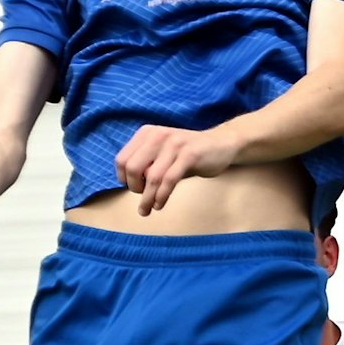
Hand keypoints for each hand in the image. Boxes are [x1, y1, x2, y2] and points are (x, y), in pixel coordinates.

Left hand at [115, 125, 236, 214]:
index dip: (124, 178)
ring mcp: (174, 145)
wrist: (221, 143)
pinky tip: (160, 204)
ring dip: (147, 199)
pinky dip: (162, 196)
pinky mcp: (190, 155)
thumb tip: (132, 186)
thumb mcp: (163, 153)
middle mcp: (158, 136)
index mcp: (147, 133)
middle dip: (134, 188)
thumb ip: (148, 164)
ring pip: (152, 177)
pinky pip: (170, 180)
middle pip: (132, 168)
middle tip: (142, 197)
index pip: (122, 159)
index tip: (134, 188)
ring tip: (146, 211)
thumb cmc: (188, 153)